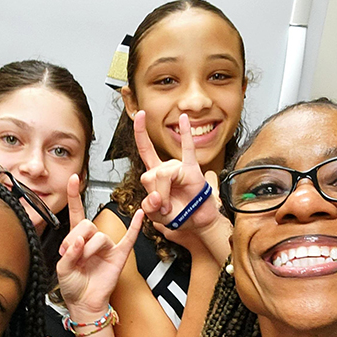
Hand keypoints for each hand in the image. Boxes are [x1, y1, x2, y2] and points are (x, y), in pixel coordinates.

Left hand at [57, 174, 143, 316]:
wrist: (84, 304)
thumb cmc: (73, 286)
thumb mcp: (62, 268)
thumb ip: (68, 253)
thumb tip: (78, 242)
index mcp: (77, 239)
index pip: (76, 213)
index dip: (74, 196)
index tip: (73, 179)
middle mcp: (92, 240)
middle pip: (87, 224)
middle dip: (76, 236)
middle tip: (71, 251)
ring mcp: (106, 247)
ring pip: (99, 236)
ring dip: (88, 248)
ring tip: (84, 261)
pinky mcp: (118, 256)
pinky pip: (129, 239)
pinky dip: (134, 226)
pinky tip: (139, 215)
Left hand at [135, 112, 223, 244]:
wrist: (196, 222)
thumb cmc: (178, 215)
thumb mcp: (155, 216)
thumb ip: (149, 207)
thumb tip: (155, 196)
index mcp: (156, 174)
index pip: (145, 150)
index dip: (141, 133)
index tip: (139, 115)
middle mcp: (167, 167)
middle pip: (149, 175)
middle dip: (153, 194)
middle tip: (162, 208)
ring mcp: (179, 167)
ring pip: (162, 174)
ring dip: (164, 194)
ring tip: (171, 206)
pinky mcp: (192, 171)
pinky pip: (188, 150)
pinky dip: (185, 134)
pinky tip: (183, 119)